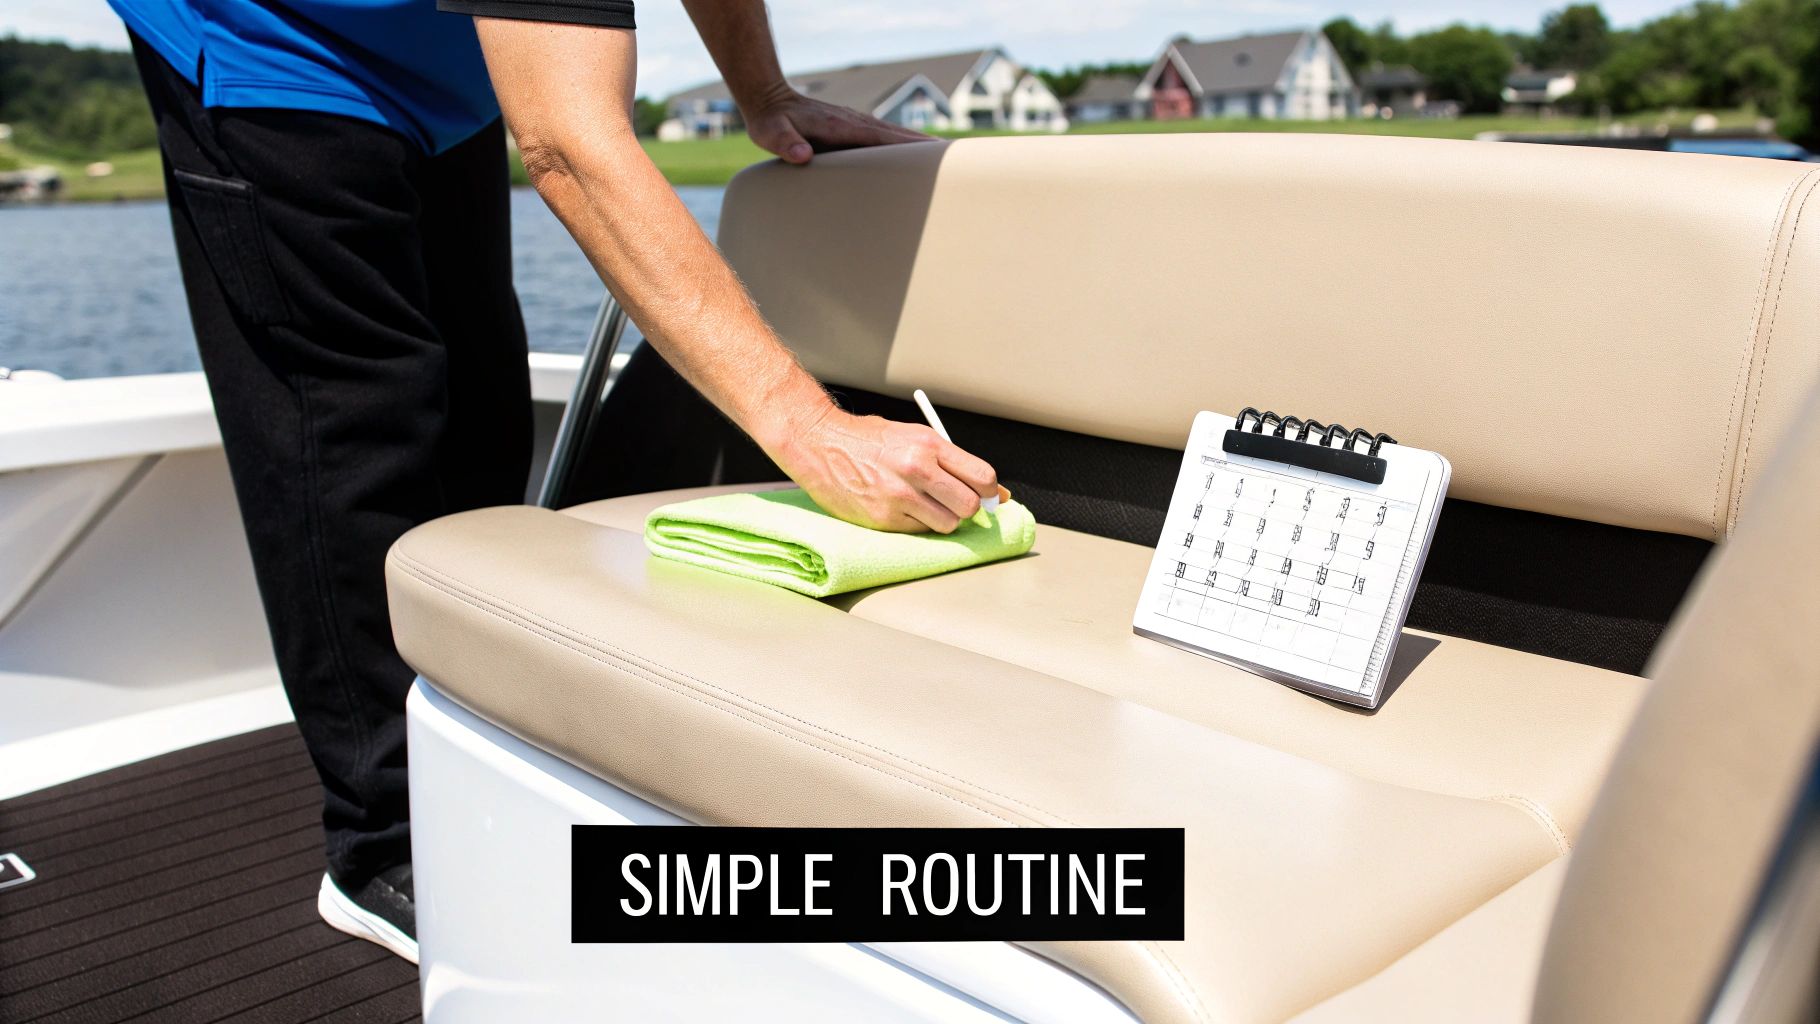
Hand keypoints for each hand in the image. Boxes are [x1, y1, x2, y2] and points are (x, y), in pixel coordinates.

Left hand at [742, 85, 932, 164]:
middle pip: (900, 138)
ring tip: (948, 163)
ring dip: (921, 149)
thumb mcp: (771, 134)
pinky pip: (885, 142)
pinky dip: (905, 150)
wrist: (769, 99)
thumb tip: (802, 156)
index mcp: (843, 127)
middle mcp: (856, 123)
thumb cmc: (770, 121)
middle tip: (959, 161)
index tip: (937, 156)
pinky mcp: (854, 131)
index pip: (885, 140)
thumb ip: (786, 144)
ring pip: (896, 139)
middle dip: (928, 150)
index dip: (912, 149)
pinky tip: (916, 162)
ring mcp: (857, 126)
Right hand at [774, 407, 1000, 532]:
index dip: (989, 491)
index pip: (982, 476)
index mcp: (929, 444)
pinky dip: (917, 524)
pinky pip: (919, 531)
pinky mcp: (883, 518)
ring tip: (924, 504)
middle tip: (955, 503)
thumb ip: (951, 461)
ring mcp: (899, 496)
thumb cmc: (868, 440)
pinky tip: (900, 507)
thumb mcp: (914, 437)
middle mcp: (917, 469)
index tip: (985, 495)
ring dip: (942, 519)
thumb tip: (993, 491)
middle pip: (969, 506)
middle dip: (968, 508)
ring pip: (947, 524)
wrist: (820, 444)